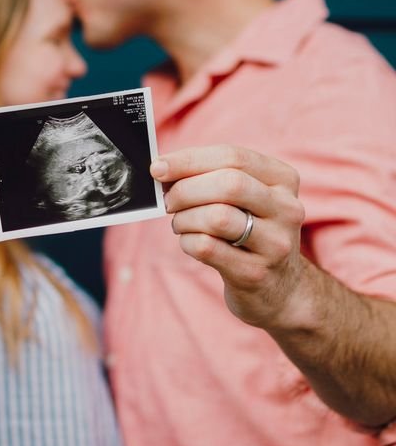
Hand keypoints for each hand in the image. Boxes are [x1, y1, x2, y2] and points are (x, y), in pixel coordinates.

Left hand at [151, 145, 305, 327]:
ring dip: (185, 218)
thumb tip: (163, 168)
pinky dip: (187, 241)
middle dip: (186, 190)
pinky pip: (207, 247)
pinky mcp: (255, 273)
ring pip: (217, 217)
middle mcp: (286, 209)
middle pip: (228, 184)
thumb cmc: (248, 231)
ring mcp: (275, 244)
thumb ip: (210, 176)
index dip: (189, 160)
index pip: (233, 157)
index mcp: (283, 180)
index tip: (158, 167)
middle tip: (168, 201)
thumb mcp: (244, 198)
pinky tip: (189, 242)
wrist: (279, 288)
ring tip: (180, 223)